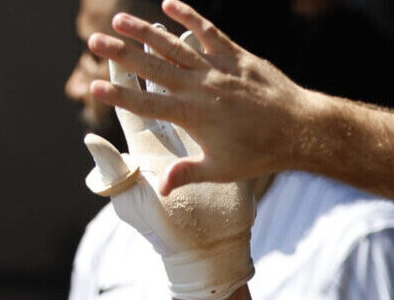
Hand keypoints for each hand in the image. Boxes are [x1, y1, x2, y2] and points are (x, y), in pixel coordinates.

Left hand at [81, 43, 253, 299]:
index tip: (110, 53)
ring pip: (181, 90)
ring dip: (173, 61)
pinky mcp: (215, 146)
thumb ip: (113, 169)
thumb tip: (89, 140)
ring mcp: (191, 138)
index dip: (119, 80)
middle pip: (150, 90)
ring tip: (166, 26)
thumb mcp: (138, 197)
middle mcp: (166, 137)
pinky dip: (208, 81)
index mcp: (147, 148)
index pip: (130, 105)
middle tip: (125, 28)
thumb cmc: (170, 230)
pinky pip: (210, 104)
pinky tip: (209, 54)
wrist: (209, 248)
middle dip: (137, 59)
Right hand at [85, 0, 310, 193]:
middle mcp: (201, 88)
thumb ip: (186, 173)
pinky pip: (209, 32)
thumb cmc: (259, 153)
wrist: (300, 128)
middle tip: (93, 40)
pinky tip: (169, 5)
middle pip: (152, 69)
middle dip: (120, 54)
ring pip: (175, 46)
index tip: (92, 86)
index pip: (146, 105)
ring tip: (121, 19)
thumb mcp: (220, 170)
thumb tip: (160, 186)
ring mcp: (218, 69)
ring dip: (145, 31)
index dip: (117, 96)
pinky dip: (189, 17)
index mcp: (192, 116)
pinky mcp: (236, 56)